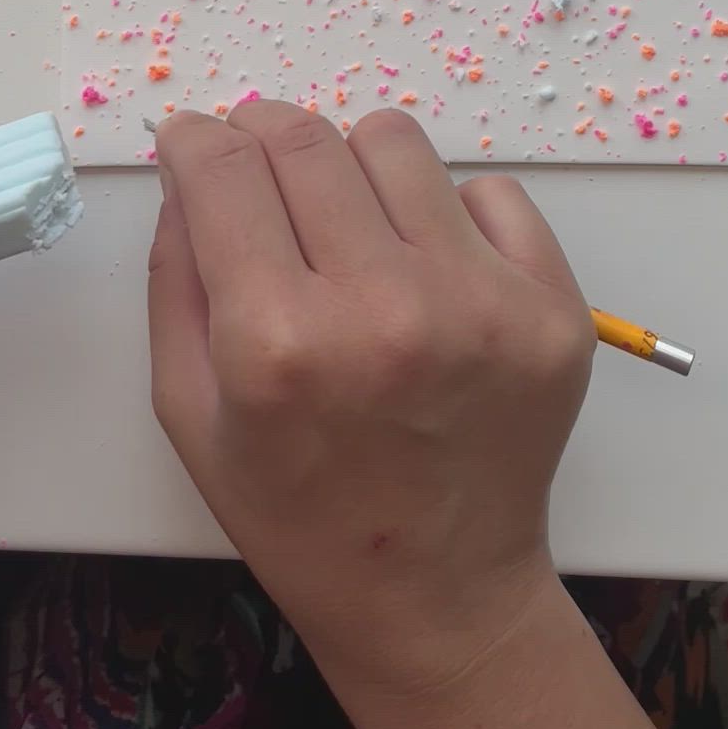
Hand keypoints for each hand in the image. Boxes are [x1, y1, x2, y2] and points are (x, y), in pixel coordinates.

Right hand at [150, 105, 650, 728]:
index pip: (223, 168)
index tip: (192, 138)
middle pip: (305, 138)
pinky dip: (447, 213)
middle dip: (262, 133)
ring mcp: (482, 303)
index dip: (194, 137)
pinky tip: (428, 272)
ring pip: (394, 142)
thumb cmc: (298, 509)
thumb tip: (187, 165)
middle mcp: (383, 309)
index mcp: (277, 343)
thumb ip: (175, 275)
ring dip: (355, 166)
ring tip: (350, 225)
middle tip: (259, 166)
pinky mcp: (552, 307)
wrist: (437, 595)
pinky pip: (488, 189)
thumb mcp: (192, 411)